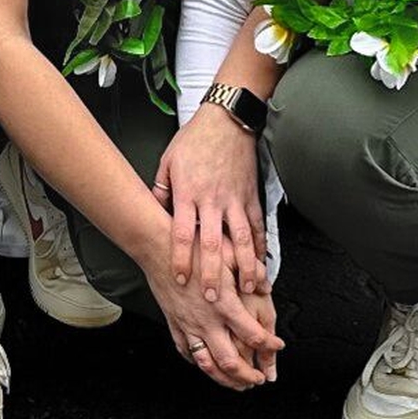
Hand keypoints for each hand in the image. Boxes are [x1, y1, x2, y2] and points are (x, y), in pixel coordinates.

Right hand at [142, 234, 280, 391]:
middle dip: (249, 376)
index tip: (278, 345)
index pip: (254, 336)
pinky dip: (198, 363)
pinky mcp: (174, 323)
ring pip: (208, 365)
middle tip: (260, 379)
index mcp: (224, 305)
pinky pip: (186, 351)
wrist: (157, 245)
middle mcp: (207, 321)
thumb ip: (251, 269)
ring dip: (225, 380)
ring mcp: (188, 325)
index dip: (270, 345)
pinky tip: (205, 365)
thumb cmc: (192, 246)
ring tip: (237, 384)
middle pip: (231, 362)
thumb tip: (266, 283)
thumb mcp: (229, 253)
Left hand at [154, 105, 268, 301]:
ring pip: (242, 240)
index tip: (179, 280)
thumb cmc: (195, 139)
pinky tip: (263, 264)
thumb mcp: (168, 161)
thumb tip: (155, 213)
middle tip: (212, 298)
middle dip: (213, 274)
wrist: (225, 120)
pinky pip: (258, 226)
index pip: (182, 233)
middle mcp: (212, 200)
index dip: (180, 259)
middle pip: (213, 244)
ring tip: (247, 289)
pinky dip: (261, 247)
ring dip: (245, 267)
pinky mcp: (250, 196)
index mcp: (189, 192)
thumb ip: (161, 189)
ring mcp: (234, 199)